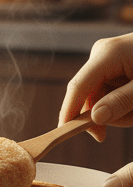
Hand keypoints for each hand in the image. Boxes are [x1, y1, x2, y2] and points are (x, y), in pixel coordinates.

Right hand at [60, 34, 132, 186]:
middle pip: (89, 95)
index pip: (78, 87)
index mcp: (108, 54)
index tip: (63, 132)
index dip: (69, 111)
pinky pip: (107, 93)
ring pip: (99, 98)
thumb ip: (122, 101)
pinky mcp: (112, 67)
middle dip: (109, 113)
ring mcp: (106, 61)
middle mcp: (101, 55)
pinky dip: (122, 103)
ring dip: (120, 110)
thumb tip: (95, 117)